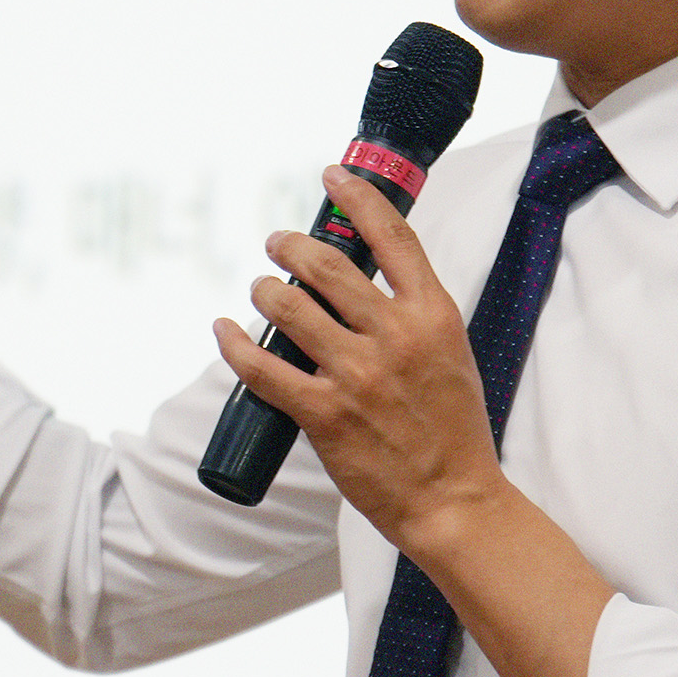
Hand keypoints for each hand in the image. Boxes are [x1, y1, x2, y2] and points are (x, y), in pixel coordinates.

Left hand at [212, 167, 505, 556]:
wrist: (453, 500)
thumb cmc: (453, 431)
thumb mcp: (451, 355)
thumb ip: (416, 316)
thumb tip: (368, 283)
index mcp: (433, 316)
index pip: (393, 237)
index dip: (357, 197)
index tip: (332, 176)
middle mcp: (394, 337)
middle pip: (326, 265)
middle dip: (290, 246)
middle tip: (276, 244)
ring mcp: (357, 374)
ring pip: (288, 307)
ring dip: (263, 290)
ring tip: (259, 289)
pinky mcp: (324, 413)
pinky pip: (263, 367)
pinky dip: (235, 343)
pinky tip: (224, 330)